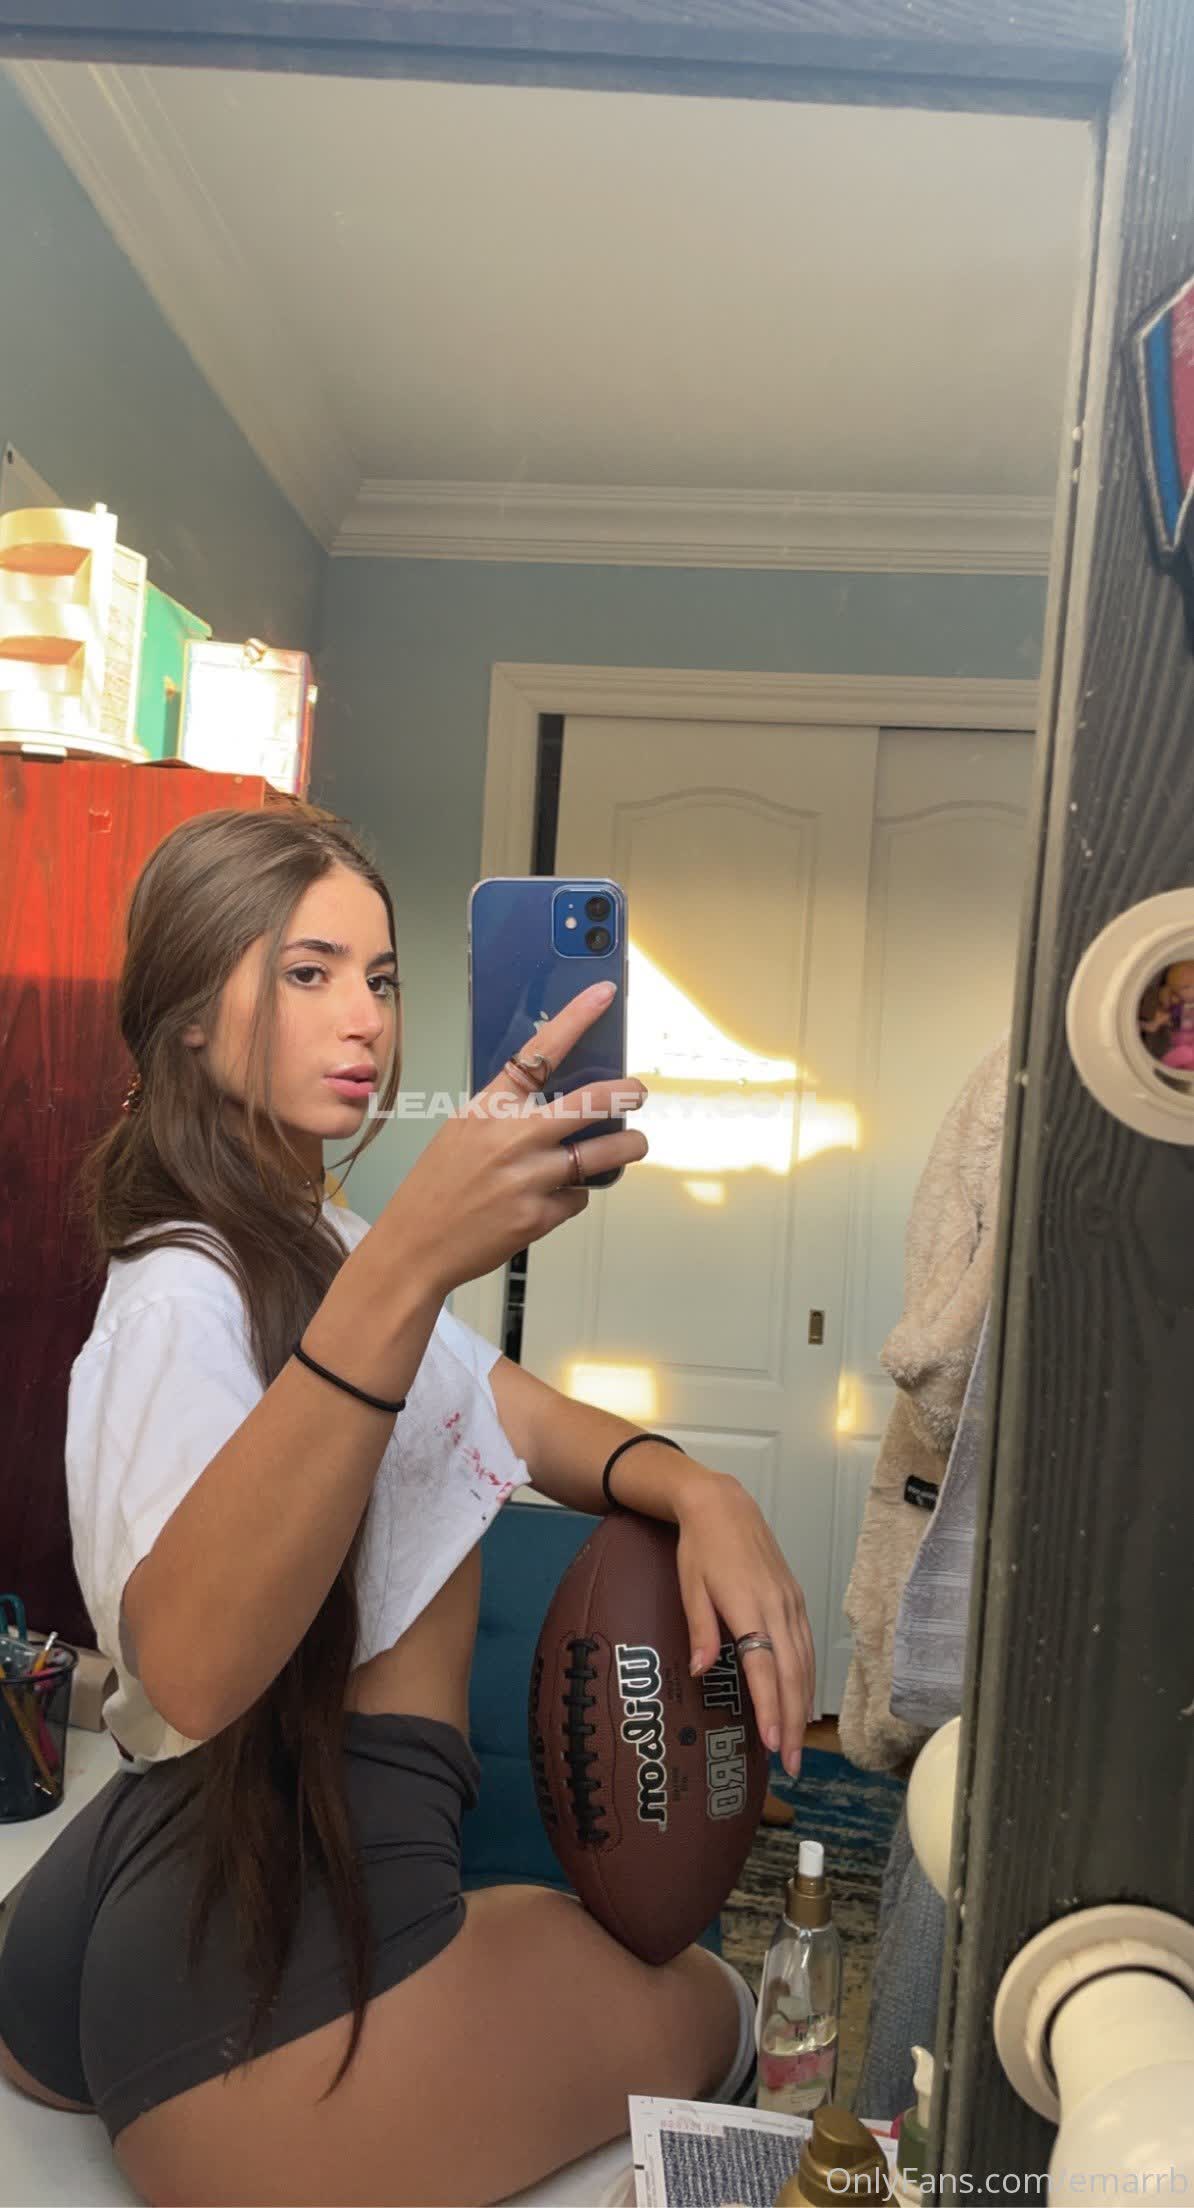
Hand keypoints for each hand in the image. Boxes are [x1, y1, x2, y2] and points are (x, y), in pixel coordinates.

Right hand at [381, 983, 647, 1296]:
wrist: (415, 1245)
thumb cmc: (437, 1187)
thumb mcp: (463, 1131)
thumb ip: (506, 1112)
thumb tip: (560, 1099)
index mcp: (490, 1108)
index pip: (539, 1051)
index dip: (576, 1018)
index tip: (603, 994)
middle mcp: (512, 1137)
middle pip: (591, 1103)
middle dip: (626, 1094)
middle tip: (638, 1092)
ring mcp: (528, 1178)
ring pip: (604, 1154)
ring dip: (627, 1148)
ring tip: (632, 1144)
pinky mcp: (538, 1216)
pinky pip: (579, 1197)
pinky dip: (574, 1195)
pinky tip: (552, 1199)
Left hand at [674, 1470, 815, 1778]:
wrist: (724, 1505)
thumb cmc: (700, 1548)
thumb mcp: (690, 1586)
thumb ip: (700, 1629)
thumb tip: (700, 1671)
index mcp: (749, 1605)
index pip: (764, 1666)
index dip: (770, 1707)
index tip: (771, 1743)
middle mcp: (778, 1607)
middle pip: (791, 1674)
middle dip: (791, 1722)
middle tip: (790, 1763)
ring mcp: (791, 1603)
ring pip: (804, 1664)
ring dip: (801, 1707)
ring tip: (795, 1745)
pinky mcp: (795, 1600)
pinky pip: (806, 1646)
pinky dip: (806, 1679)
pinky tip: (802, 1702)